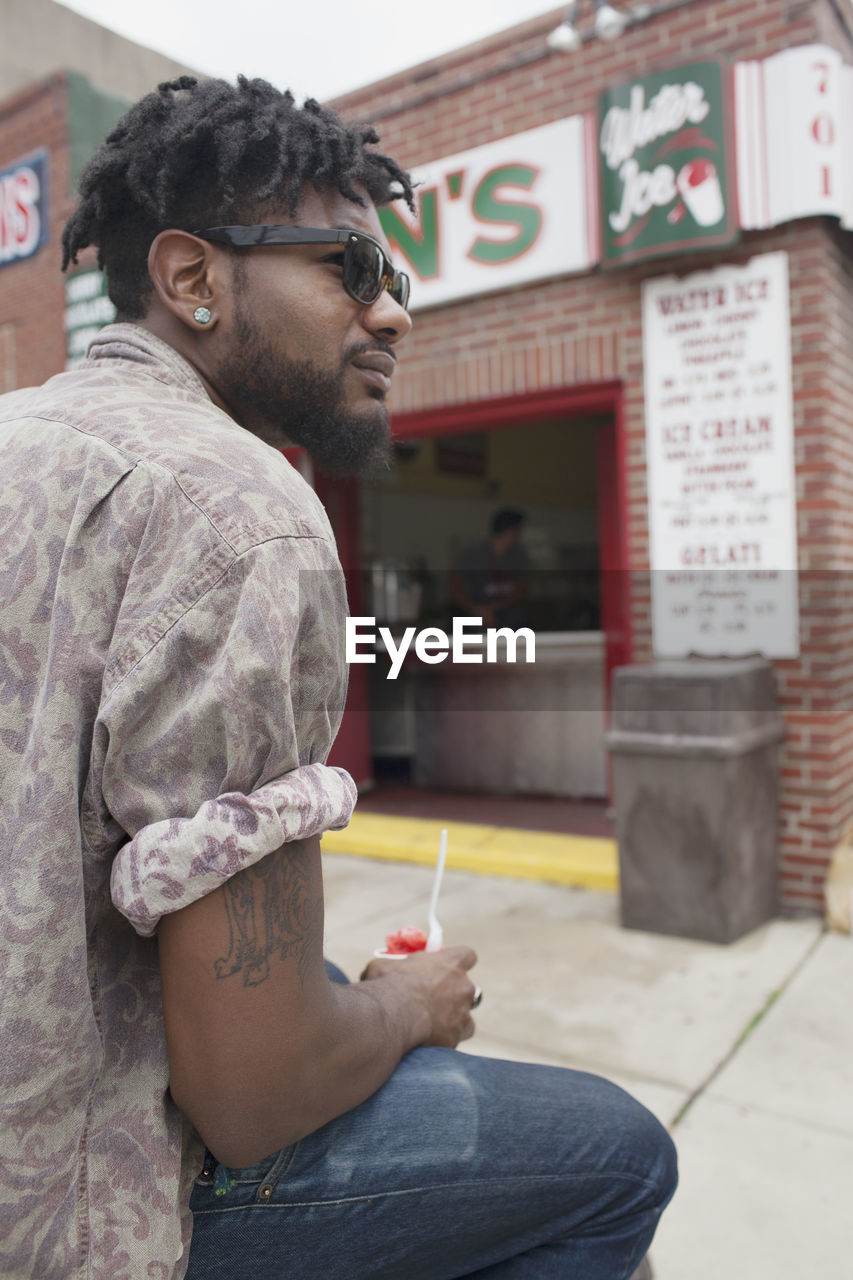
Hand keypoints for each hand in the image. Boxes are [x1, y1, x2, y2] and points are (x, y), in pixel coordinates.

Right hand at [360, 945, 478, 1047]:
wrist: (392, 1015)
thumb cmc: (388, 984)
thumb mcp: (383, 965)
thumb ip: (391, 967)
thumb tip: (380, 972)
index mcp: (451, 963)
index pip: (468, 955)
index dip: (460, 962)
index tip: (449, 968)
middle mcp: (463, 987)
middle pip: (467, 989)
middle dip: (453, 995)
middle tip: (433, 1000)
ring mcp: (463, 1013)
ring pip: (466, 1017)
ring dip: (454, 1019)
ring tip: (432, 1025)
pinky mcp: (456, 1037)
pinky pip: (456, 1037)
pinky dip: (447, 1039)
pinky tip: (430, 1040)